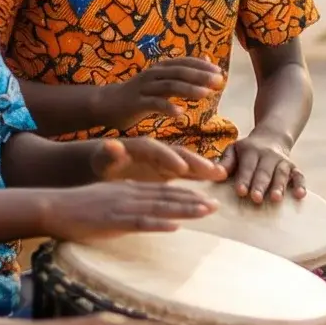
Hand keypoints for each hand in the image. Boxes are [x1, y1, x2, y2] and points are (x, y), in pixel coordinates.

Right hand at [41, 181, 214, 243]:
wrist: (51, 207)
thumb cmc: (77, 207)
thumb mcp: (108, 198)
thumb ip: (128, 201)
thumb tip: (146, 210)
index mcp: (129, 189)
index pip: (165, 191)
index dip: (187, 194)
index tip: (208, 198)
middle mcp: (130, 194)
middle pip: (168, 196)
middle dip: (194, 201)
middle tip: (217, 205)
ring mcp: (122, 207)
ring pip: (159, 207)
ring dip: (184, 210)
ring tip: (206, 211)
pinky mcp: (111, 220)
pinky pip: (138, 222)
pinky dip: (157, 224)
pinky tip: (174, 226)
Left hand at [89, 136, 224, 183]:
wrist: (105, 161)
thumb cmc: (103, 161)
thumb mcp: (103, 157)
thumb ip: (110, 152)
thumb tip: (111, 144)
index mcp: (141, 147)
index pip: (157, 151)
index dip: (169, 159)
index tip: (180, 169)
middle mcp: (158, 150)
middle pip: (179, 154)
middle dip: (196, 162)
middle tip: (213, 170)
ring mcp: (165, 160)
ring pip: (188, 163)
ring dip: (204, 168)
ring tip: (222, 174)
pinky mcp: (169, 169)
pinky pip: (188, 172)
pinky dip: (201, 175)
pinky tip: (216, 179)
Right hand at [109, 58, 224, 129]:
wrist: (107, 103)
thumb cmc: (140, 93)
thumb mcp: (162, 80)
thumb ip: (184, 72)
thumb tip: (208, 59)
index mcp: (161, 68)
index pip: (184, 62)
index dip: (202, 66)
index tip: (220, 72)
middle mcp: (153, 74)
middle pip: (179, 72)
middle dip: (200, 76)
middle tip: (219, 82)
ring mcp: (144, 88)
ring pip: (169, 86)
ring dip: (188, 90)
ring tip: (206, 95)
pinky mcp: (136, 103)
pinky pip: (153, 104)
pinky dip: (167, 108)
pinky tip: (180, 113)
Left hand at [224, 133, 302, 204]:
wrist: (272, 137)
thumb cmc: (247, 150)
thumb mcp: (234, 149)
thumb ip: (225, 161)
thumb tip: (216, 173)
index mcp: (250, 151)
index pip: (247, 166)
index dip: (244, 179)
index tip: (240, 191)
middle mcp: (268, 155)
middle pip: (264, 171)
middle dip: (260, 185)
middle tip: (256, 199)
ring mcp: (282, 161)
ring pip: (281, 174)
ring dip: (279, 186)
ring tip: (276, 199)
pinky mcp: (293, 167)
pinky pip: (299, 175)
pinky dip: (300, 185)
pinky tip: (300, 195)